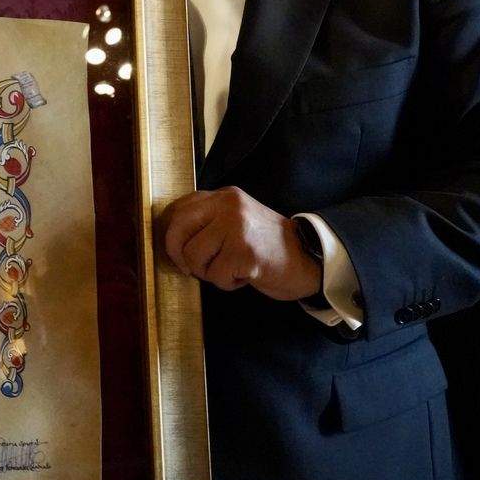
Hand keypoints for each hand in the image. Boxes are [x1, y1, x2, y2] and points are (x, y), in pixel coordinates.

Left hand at [157, 186, 320, 300]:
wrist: (309, 259)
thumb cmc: (266, 246)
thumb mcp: (237, 220)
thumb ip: (208, 220)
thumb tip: (170, 237)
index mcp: (224, 196)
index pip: (180, 209)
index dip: (171, 234)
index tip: (177, 251)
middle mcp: (229, 206)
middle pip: (178, 228)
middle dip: (179, 254)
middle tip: (191, 268)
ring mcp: (237, 228)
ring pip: (194, 256)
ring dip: (207, 272)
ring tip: (229, 269)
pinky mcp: (245, 253)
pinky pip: (215, 275)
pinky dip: (226, 283)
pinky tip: (244, 276)